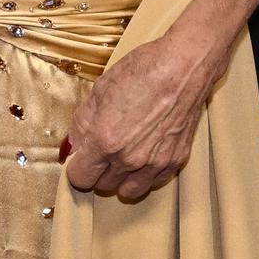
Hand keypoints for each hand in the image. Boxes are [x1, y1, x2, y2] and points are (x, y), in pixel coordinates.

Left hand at [60, 27, 226, 203]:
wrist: (185, 66)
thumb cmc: (144, 71)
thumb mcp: (101, 89)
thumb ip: (82, 123)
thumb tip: (73, 144)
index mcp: (105, 141)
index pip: (81, 177)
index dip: (77, 168)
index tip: (81, 158)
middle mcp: (129, 158)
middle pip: (103, 185)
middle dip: (99, 171)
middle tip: (104, 150)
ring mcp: (154, 162)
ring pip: (129, 191)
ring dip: (122, 179)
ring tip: (124, 157)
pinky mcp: (176, 160)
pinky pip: (154, 182)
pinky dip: (146, 174)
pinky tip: (146, 153)